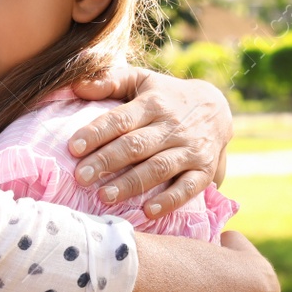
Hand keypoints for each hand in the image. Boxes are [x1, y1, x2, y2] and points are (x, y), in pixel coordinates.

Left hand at [69, 66, 232, 219]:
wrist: (217, 109)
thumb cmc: (167, 97)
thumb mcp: (142, 80)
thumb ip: (110, 80)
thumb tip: (76, 86)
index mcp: (154, 103)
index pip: (122, 119)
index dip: (97, 132)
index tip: (73, 147)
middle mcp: (173, 126)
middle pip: (137, 145)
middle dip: (108, 161)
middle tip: (81, 176)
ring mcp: (190, 149)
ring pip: (159, 168)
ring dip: (131, 183)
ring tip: (104, 196)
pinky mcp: (204, 170)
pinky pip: (188, 188)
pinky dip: (170, 201)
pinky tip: (148, 211)